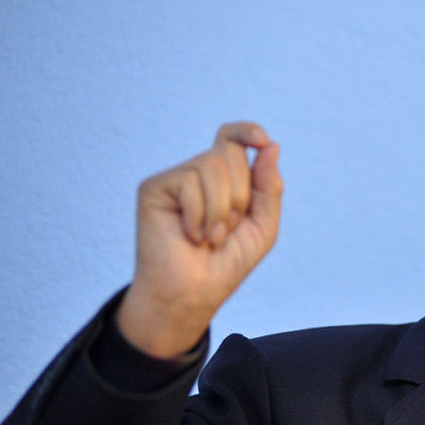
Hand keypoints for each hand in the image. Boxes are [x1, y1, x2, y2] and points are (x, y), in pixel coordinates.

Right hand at [116, 122, 282, 357]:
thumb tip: (270, 146)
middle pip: (230, 152)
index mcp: (224, 179)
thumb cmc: (226, 263)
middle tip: (227, 229)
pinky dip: (200, 214)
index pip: (232, 139)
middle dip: (240, 194)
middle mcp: (197, 173)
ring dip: (221, 209)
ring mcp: (175, 178)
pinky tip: (191, 236)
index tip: (262, 139)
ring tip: (210, 237)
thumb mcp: (262, 225)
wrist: (195, 293)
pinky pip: (189, 181)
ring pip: (212, 164)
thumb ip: (269, 186)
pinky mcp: (154, 187)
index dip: (247, 131)